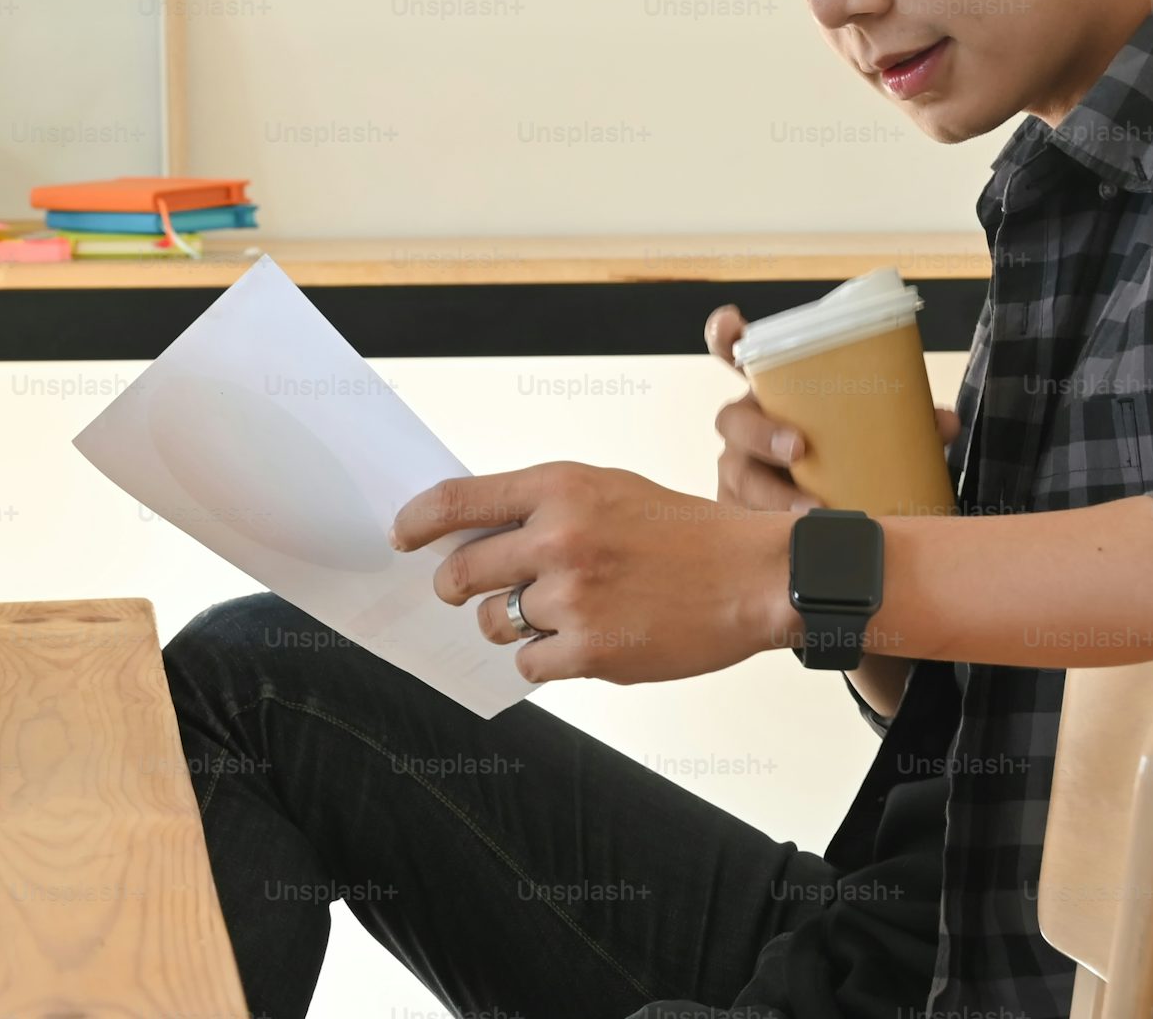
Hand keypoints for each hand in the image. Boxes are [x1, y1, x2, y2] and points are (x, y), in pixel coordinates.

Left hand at [389, 462, 789, 684]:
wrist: (753, 577)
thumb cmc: (680, 533)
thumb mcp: (607, 488)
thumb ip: (541, 504)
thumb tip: (471, 529)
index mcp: (559, 488)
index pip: (456, 501)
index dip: (415, 522)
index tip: (400, 538)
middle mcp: (558, 539)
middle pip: (459, 573)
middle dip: (454, 587)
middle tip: (466, 592)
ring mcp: (573, 598)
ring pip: (495, 623)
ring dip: (510, 624)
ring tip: (555, 614)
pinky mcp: (592, 650)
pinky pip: (530, 664)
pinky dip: (546, 659)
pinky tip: (581, 642)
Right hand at [706, 304, 959, 514]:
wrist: (827, 509)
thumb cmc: (840, 452)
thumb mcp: (864, 427)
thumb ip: (902, 418)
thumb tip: (945, 422)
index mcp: (770, 393)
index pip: (734, 355)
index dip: (725, 335)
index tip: (730, 321)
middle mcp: (746, 428)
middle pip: (733, 420)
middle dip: (761, 432)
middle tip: (799, 446)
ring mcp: (739, 471)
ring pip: (739, 476)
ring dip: (772, 493)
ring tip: (810, 509)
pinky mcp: (742, 515)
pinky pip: (745, 522)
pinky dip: (773, 530)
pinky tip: (801, 541)